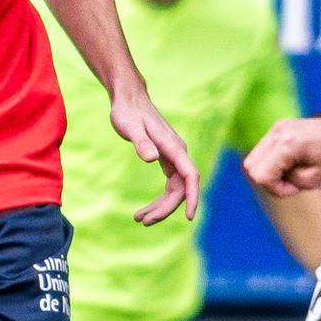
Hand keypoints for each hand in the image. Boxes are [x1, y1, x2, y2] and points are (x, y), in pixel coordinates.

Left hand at [110, 81, 202, 223]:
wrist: (128, 98)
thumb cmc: (128, 111)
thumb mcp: (130, 126)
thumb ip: (141, 142)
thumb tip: (152, 158)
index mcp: (173, 147)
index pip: (190, 176)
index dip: (192, 197)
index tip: (189, 217)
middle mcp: (178, 153)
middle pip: (181, 188)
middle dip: (165, 208)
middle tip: (143, 221)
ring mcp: (173, 156)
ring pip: (175, 189)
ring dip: (161, 206)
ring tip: (140, 219)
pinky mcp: (166, 158)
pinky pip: (169, 184)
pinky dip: (159, 199)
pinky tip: (145, 209)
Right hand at [245, 114, 320, 196]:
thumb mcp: (312, 180)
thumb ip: (285, 182)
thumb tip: (270, 178)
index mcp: (286, 144)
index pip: (260, 175)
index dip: (275, 188)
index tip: (296, 188)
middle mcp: (278, 131)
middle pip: (251, 166)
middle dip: (269, 180)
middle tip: (294, 183)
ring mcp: (279, 126)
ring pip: (256, 158)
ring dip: (271, 171)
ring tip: (295, 173)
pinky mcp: (282, 126)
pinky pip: (266, 150)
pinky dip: (275, 161)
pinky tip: (295, 163)